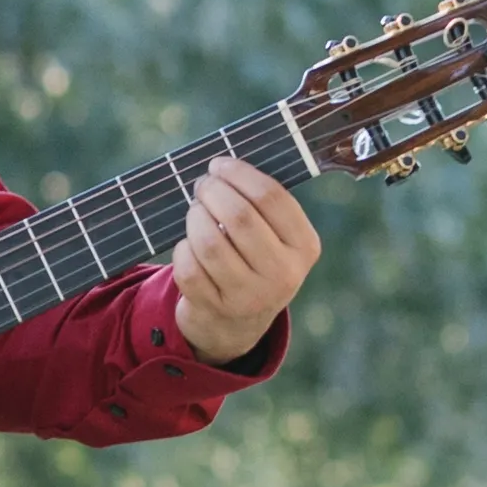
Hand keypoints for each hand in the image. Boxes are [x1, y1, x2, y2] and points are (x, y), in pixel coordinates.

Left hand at [170, 156, 320, 365]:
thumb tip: (223, 164)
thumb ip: (262, 205)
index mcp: (304, 246)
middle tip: (202, 185)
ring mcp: (249, 296)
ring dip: (194, 217)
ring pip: (209, 242)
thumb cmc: (254, 260)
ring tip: (195, 211)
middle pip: (239, 216)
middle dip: (212, 191)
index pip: (272, 197)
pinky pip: (188, 266)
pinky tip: (189, 245)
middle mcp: (283, 274)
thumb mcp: (276, 238)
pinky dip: (183, 248)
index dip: (239, 173)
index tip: (219, 164)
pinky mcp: (216, 308)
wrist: (238, 322)